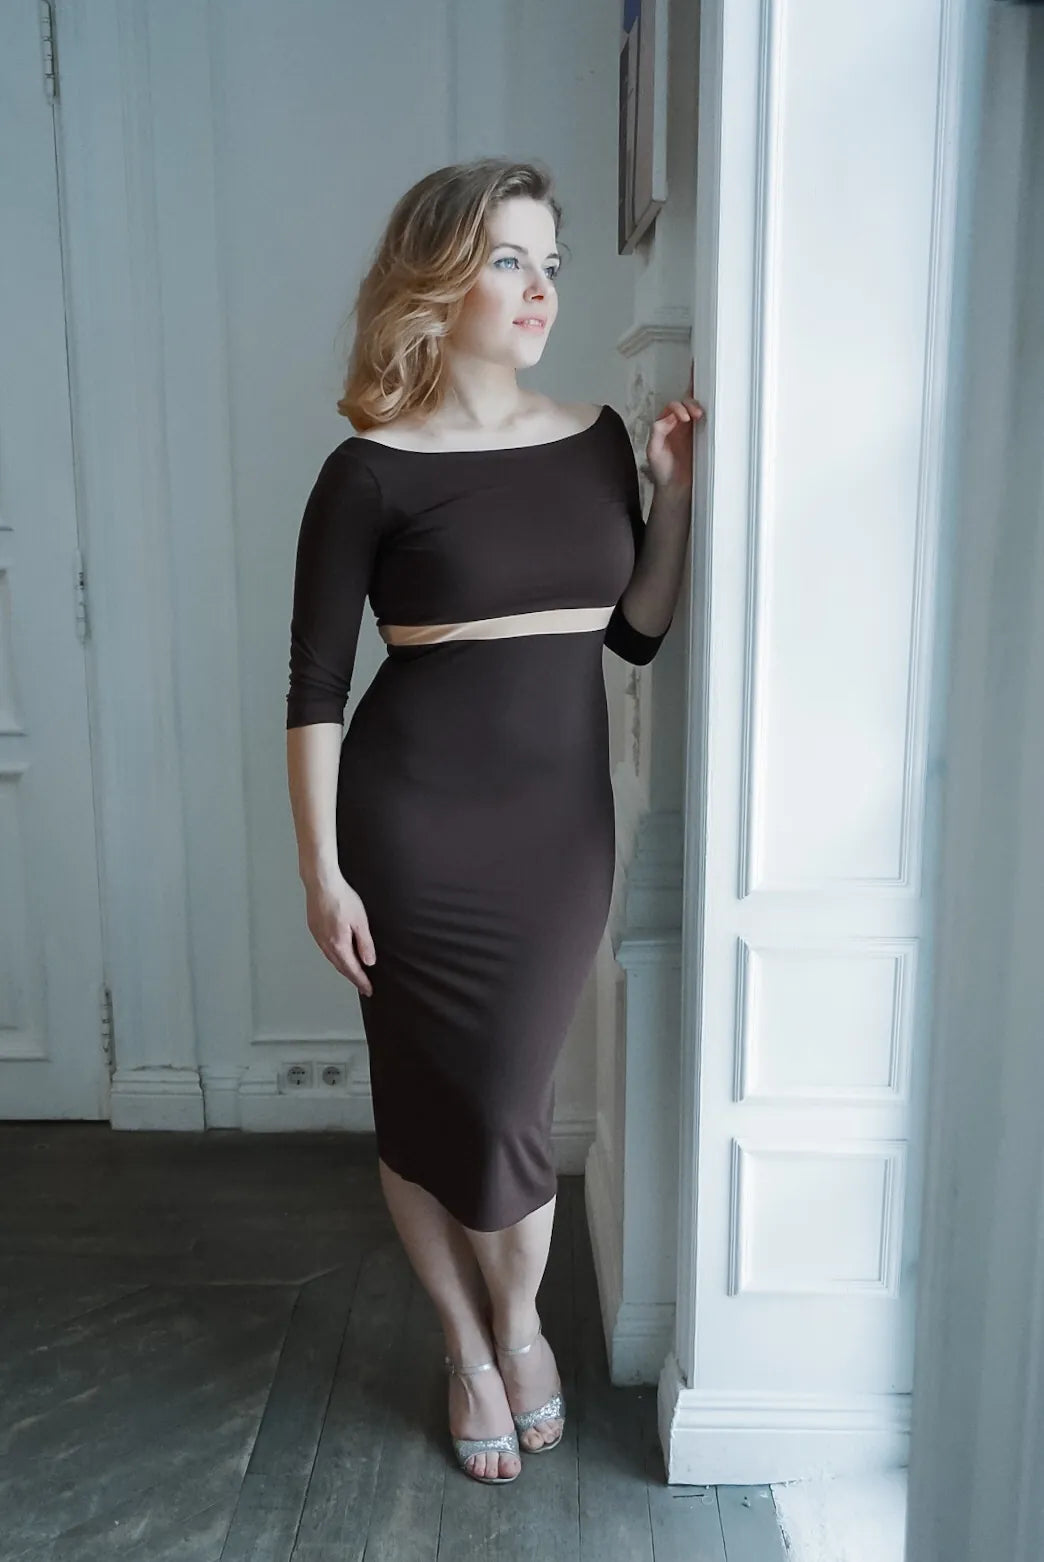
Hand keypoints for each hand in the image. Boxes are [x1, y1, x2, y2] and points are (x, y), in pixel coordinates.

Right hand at [304, 872, 376, 997]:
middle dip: (353, 977)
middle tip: (362, 986)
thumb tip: (369, 962)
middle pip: (341, 967)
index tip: (368, 990)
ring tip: (353, 972)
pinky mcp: (314, 929)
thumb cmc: (341, 899)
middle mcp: (326, 945)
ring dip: (343, 967)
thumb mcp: (360, 922)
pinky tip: (339, 954)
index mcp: (338, 945)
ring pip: (332, 959)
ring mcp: (318, 937)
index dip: (361, 981)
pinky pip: (326, 949)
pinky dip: (335, 957)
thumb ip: (365, 944)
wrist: (321, 884)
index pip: (352, 969)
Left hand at [646, 361, 703, 493]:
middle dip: (692, 404)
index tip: (684, 418)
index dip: (678, 408)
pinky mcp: (703, 438)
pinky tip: (712, 418)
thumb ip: (657, 432)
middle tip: (697, 414)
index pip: (672, 406)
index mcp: (664, 424)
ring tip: (702, 416)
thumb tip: (669, 417)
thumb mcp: (653, 451)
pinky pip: (707, 423)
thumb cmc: (662, 471)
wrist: (676, 488)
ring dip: (701, 408)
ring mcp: (691, 430)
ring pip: (697, 410)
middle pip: (686, 403)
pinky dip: (710, 418)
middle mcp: (678, 424)